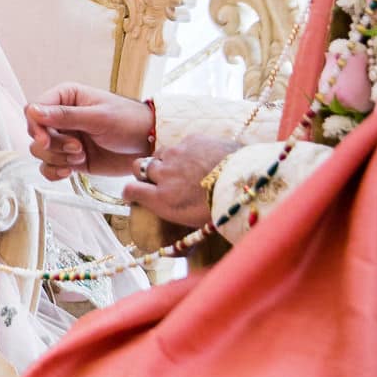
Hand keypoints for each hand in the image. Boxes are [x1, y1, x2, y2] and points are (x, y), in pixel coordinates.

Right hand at [25, 83, 153, 179]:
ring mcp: (65, 139)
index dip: (36, 126)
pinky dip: (54, 172)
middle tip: (77, 148)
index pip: (33, 110)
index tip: (46, 140)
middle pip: (35, 133)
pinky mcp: (70, 158)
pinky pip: (48, 167)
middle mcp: (61, 118)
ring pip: (40, 152)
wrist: (149, 145)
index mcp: (66, 98)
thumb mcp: (98, 117)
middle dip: (53, 145)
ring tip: (81, 156)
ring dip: (57, 158)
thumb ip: (65, 115)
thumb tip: (33, 111)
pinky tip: (69, 171)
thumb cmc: (129, 122)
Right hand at [122, 133, 239, 227]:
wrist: (247, 183)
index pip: (130, 190)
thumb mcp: (192, 224)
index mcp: (161, 199)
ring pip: (161, 154)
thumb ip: (173, 220)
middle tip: (162, 178)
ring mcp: (176, 154)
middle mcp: (162, 174)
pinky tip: (204, 158)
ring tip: (186, 168)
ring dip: (168, 160)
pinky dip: (189, 150)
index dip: (130, 191)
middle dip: (147, 172)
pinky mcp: (191, 140)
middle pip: (139, 167)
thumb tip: (169, 236)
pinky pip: (182, 144)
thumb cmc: (222, 209)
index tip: (132, 193)